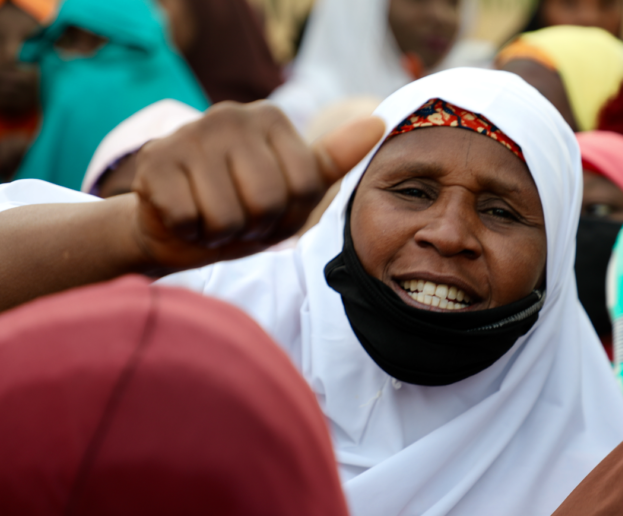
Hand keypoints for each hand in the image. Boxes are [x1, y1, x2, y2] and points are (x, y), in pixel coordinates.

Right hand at [129, 100, 384, 271]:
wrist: (176, 226)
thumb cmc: (242, 208)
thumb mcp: (295, 188)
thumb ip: (335, 158)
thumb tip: (379, 123)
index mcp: (272, 119)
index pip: (305, 186)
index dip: (288, 213)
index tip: (270, 207)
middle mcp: (232, 114)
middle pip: (267, 201)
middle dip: (254, 226)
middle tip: (237, 215)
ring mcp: (190, 132)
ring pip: (227, 216)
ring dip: (219, 232)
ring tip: (210, 215)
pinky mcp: (156, 160)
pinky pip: (188, 218)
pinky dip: (188, 231)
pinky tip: (183, 214)